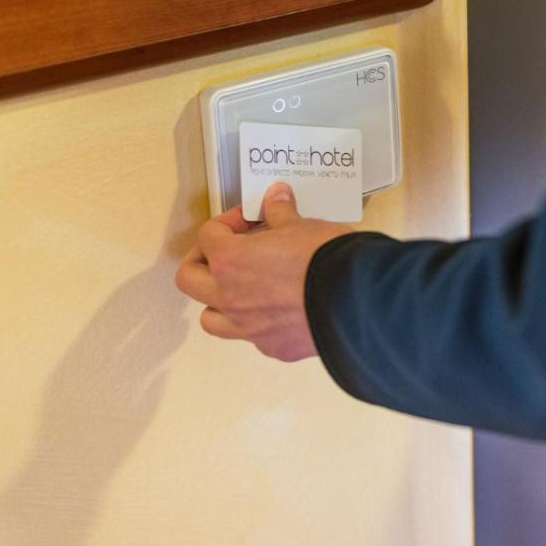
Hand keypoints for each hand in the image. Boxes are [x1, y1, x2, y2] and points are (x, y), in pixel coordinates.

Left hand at [175, 182, 354, 361]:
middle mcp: (230, 297)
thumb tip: (277, 198)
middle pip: (190, 279)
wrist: (355, 300)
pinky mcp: (273, 347)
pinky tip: (278, 311)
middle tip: (224, 252)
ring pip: (211, 318)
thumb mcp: (302, 225)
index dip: (228, 222)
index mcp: (230, 261)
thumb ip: (281, 213)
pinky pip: (252, 337)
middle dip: (202, 261)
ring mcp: (249, 327)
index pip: (208, 236)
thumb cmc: (325, 260)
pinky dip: (257, 323)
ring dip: (218, 301)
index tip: (249, 219)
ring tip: (241, 288)